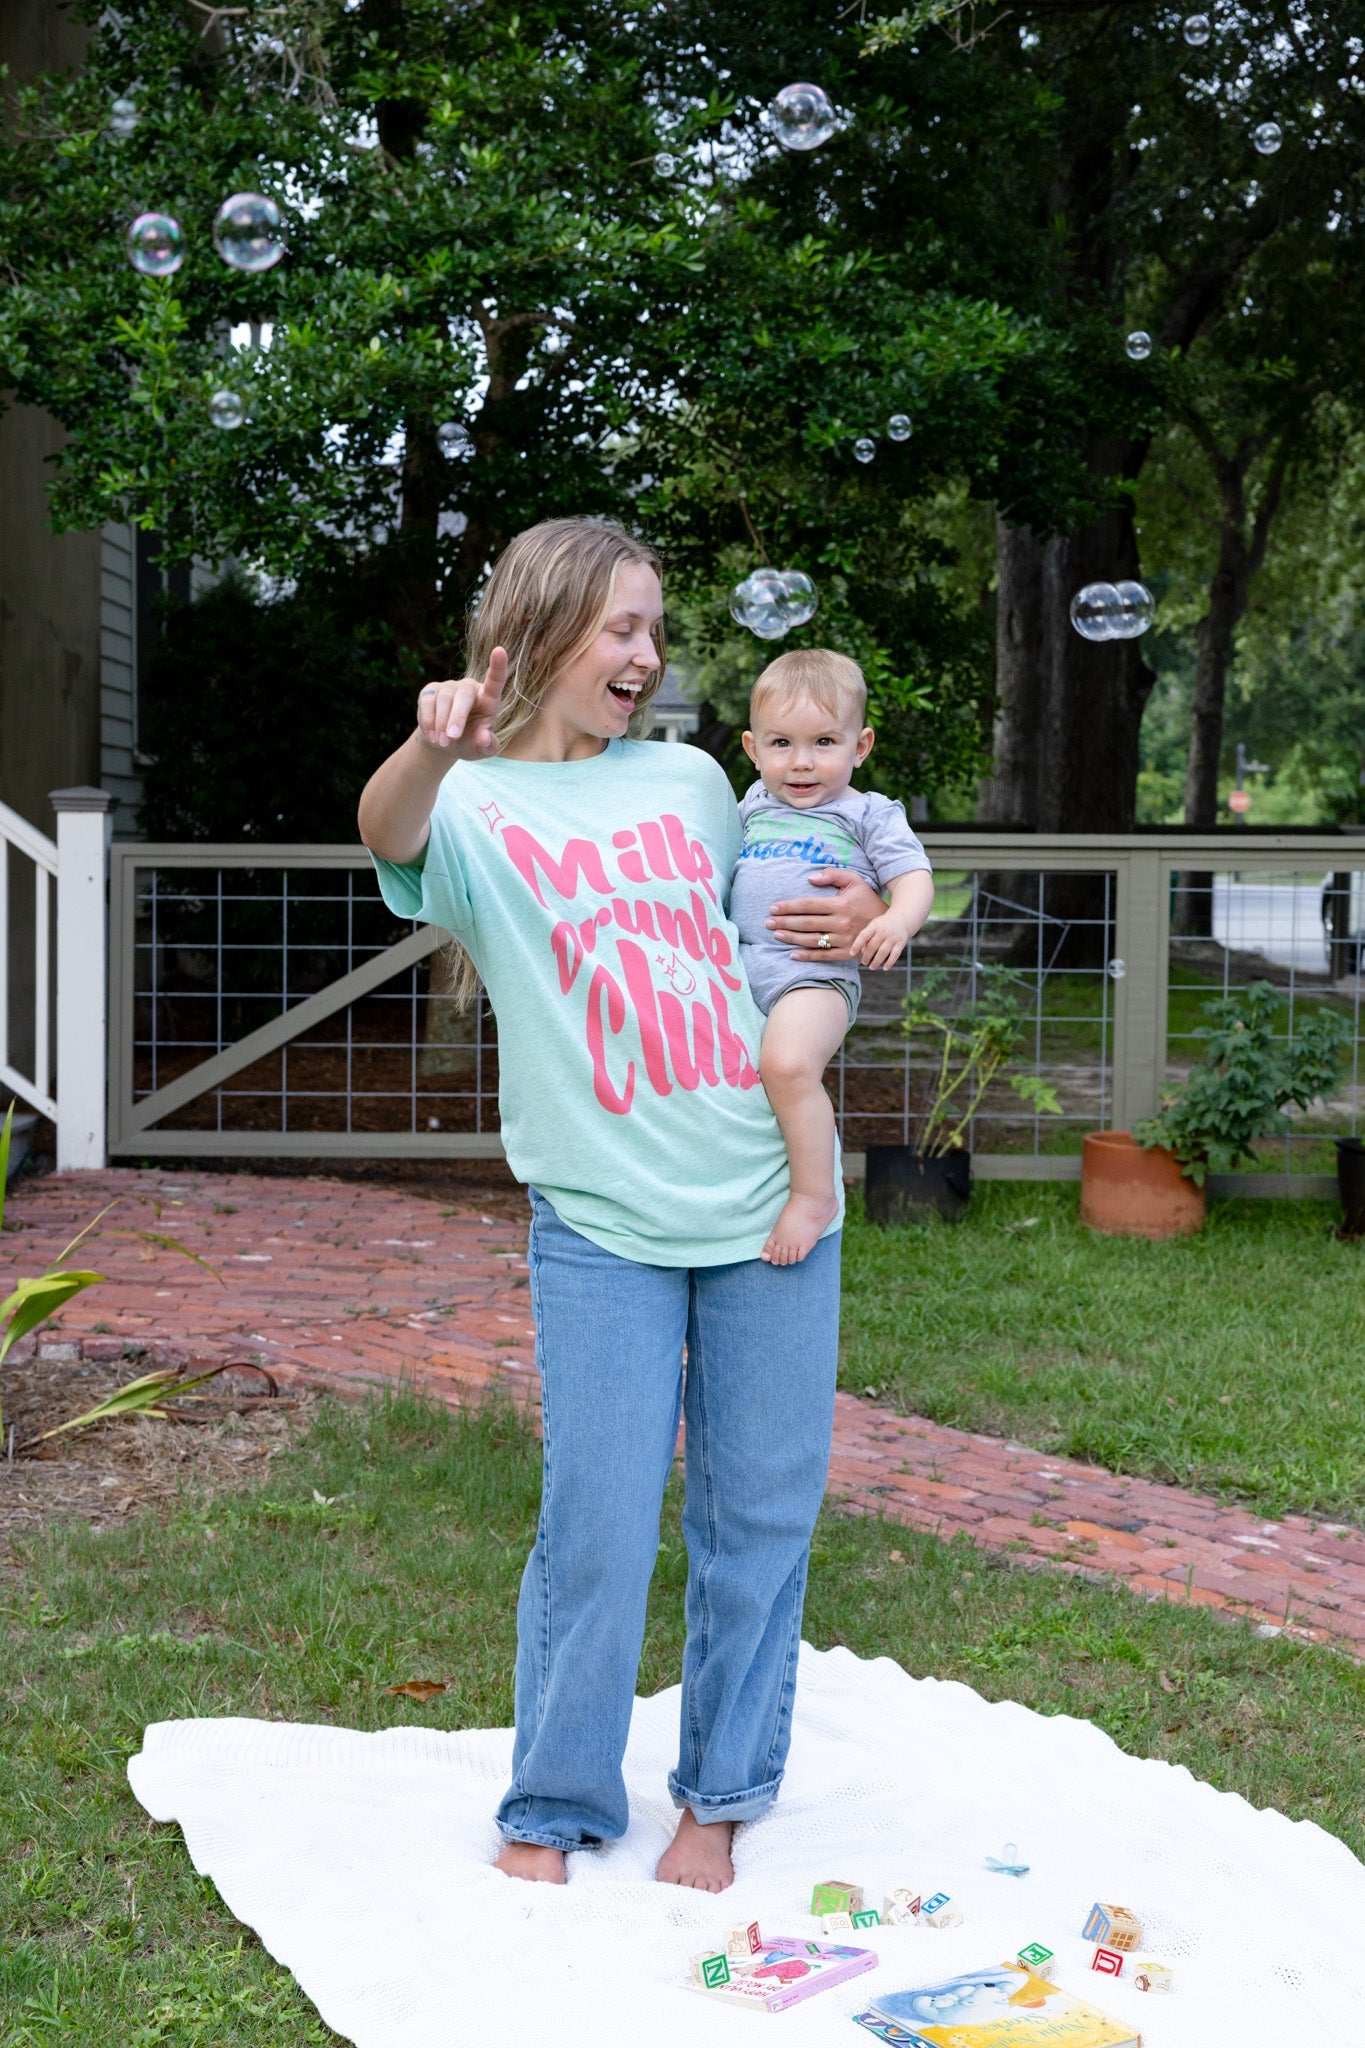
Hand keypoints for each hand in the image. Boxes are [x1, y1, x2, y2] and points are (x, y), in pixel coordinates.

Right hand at [415, 647, 506, 759]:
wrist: (444, 744)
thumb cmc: (470, 744)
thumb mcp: (481, 750)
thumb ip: (488, 745)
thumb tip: (485, 736)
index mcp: (488, 700)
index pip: (495, 681)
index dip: (498, 666)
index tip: (499, 650)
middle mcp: (469, 688)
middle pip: (464, 695)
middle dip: (457, 717)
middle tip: (452, 738)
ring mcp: (449, 687)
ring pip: (444, 699)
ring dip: (441, 724)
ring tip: (442, 743)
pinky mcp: (430, 691)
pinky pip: (427, 702)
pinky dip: (429, 721)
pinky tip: (432, 736)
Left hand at [764, 870, 886, 961]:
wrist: (888, 923)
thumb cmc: (867, 899)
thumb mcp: (854, 881)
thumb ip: (833, 875)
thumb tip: (810, 878)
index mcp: (840, 904)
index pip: (809, 905)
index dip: (789, 906)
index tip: (773, 908)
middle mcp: (841, 922)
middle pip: (807, 923)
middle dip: (785, 922)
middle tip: (767, 923)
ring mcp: (844, 939)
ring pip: (812, 940)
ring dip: (792, 938)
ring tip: (776, 935)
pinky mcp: (847, 952)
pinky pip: (824, 955)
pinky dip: (808, 956)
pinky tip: (792, 954)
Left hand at [849, 910, 910, 971]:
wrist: (902, 919)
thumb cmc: (883, 925)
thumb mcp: (873, 926)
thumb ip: (866, 937)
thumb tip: (861, 952)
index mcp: (875, 926)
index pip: (863, 935)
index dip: (857, 945)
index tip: (851, 953)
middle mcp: (884, 931)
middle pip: (872, 946)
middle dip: (866, 957)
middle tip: (864, 962)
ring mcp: (893, 937)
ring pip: (883, 952)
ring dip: (876, 962)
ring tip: (872, 967)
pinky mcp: (901, 943)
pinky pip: (895, 955)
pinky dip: (889, 963)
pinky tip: (885, 968)